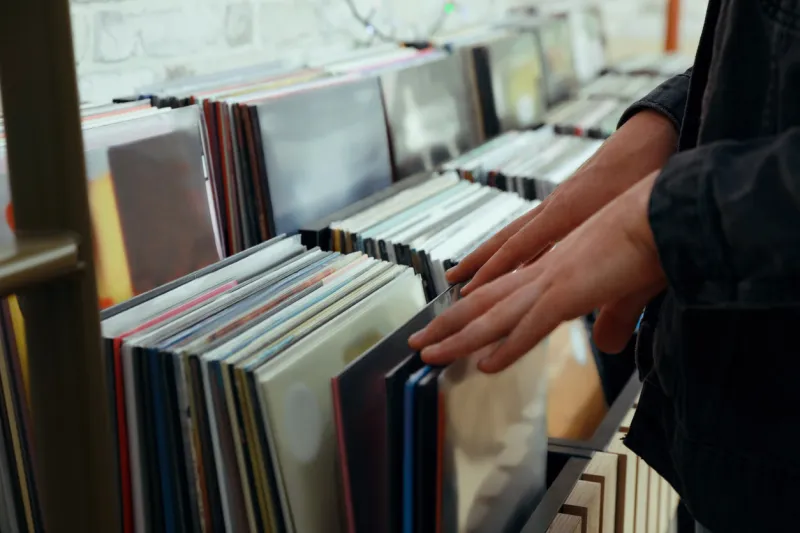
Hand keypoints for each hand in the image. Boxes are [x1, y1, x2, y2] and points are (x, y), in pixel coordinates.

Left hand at [408, 171, 665, 372]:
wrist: (666, 211)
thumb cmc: (652, 243)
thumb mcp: (628, 291)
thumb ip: (614, 318)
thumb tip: (608, 344)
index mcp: (553, 267)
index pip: (501, 292)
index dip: (473, 310)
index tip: (451, 322)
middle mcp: (542, 272)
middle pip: (482, 303)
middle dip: (447, 325)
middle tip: (418, 342)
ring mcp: (551, 281)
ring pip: (491, 315)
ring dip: (457, 338)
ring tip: (427, 354)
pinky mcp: (568, 291)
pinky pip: (529, 326)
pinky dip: (506, 348)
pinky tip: (485, 365)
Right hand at [446, 110, 677, 295]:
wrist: (654, 134)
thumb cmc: (647, 175)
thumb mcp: (634, 224)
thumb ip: (617, 274)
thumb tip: (607, 332)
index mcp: (565, 213)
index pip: (517, 248)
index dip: (492, 272)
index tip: (468, 292)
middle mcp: (554, 208)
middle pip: (505, 239)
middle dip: (477, 263)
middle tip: (451, 280)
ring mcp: (559, 203)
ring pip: (516, 234)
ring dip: (492, 256)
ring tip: (469, 273)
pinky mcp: (569, 201)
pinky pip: (534, 229)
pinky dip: (519, 248)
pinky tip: (517, 261)